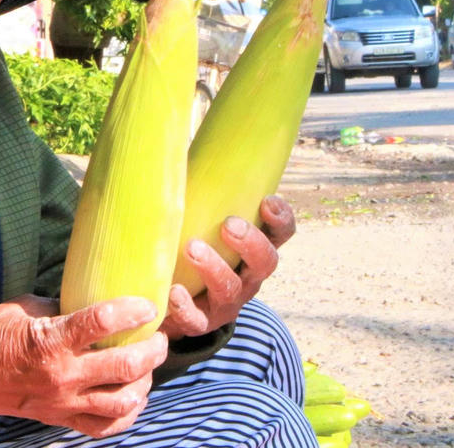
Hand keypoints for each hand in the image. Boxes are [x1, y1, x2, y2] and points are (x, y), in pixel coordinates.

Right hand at [0, 294, 168, 437]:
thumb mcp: (24, 307)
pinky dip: (127, 413)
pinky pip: (105, 426)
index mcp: (50, 340)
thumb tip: (92, 301)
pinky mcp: (60, 419)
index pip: (102, 322)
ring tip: (149, 364)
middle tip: (158, 334)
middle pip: (125, 366)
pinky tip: (134, 395)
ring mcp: (63, 402)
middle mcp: (62, 375)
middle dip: (152, 348)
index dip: (132, 310)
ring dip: (145, 381)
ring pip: (123, 400)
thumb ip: (61, 308)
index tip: (147, 303)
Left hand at [159, 195, 295, 340]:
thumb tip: (177, 131)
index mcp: (253, 248)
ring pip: (231, 290)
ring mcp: (225, 303)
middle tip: (230, 224)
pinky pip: (195, 320)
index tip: (267, 201)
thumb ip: (201, 186)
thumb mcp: (203, 216)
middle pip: (265, 262)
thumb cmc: (191, 244)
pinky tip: (172, 291)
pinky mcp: (199, 323)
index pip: (281, 233)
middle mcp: (247, 276)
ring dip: (215, 268)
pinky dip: (184, 306)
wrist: (174, 303)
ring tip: (193, 247)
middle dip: (250, 242)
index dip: (280, 219)